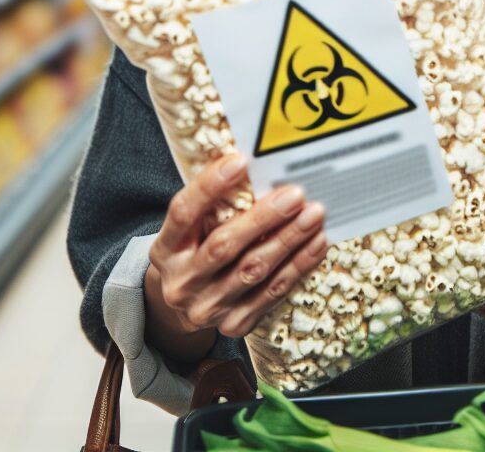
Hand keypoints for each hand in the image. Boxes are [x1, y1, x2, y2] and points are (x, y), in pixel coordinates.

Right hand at [145, 153, 328, 355]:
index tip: (241, 160)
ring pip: (253, 272)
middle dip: (263, 219)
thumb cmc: (196, 249)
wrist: (183, 307)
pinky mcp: (234, 323)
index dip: (210, 186)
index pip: (183, 213)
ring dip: (289, 241)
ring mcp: (207, 307)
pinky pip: (272, 293)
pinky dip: (298, 266)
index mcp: (166, 248)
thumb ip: (214, 202)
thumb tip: (255, 160)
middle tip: (295, 194)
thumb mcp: (190, 228)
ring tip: (314, 215)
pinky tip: (317, 243)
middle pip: (223, 247)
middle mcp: (183, 281)